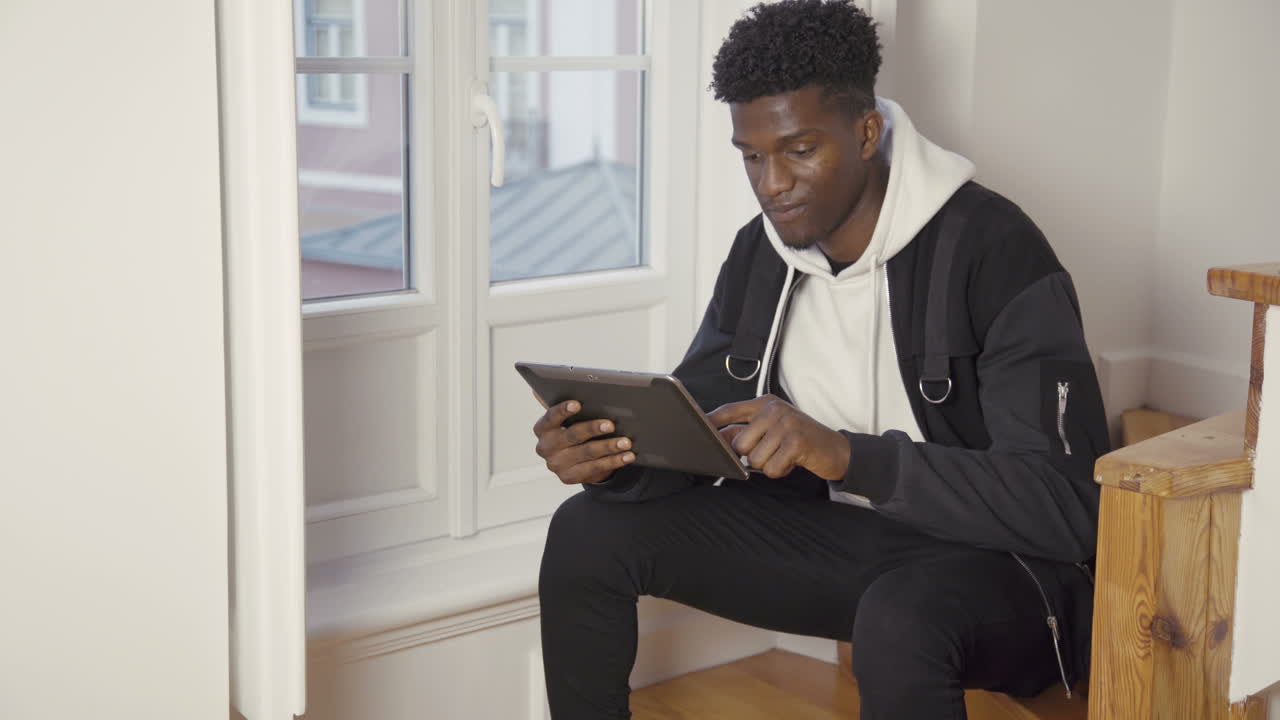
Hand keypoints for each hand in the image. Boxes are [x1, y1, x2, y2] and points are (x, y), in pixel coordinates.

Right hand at [532, 398, 635, 484]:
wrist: (573, 461)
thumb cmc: (573, 432)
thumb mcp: (569, 420)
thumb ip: (570, 407)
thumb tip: (575, 386)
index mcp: (542, 428)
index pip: (551, 417)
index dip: (563, 410)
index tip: (578, 404)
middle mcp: (545, 447)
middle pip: (572, 435)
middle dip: (593, 428)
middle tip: (612, 424)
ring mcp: (556, 465)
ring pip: (587, 453)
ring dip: (609, 446)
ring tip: (626, 442)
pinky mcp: (569, 478)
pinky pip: (595, 468)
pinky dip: (614, 461)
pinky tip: (627, 456)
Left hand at [708, 395, 849, 480]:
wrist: (836, 450)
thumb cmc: (800, 439)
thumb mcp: (772, 429)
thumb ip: (746, 430)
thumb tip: (718, 436)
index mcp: (765, 403)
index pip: (729, 410)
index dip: (710, 421)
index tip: (695, 428)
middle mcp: (774, 409)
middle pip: (738, 443)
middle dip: (750, 455)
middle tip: (771, 451)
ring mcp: (786, 424)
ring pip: (754, 459)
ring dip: (768, 464)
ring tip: (783, 455)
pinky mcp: (796, 442)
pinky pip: (771, 468)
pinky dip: (780, 471)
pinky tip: (792, 462)